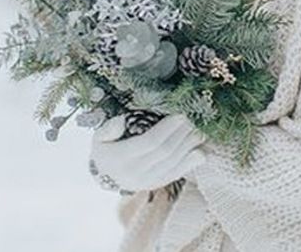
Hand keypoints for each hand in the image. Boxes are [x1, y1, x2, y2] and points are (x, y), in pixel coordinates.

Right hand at [89, 114, 205, 192]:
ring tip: (200, 132)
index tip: (180, 115)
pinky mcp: (156, 186)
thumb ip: (109, 128)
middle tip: (194, 119)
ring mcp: (146, 182)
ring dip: (188, 148)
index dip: (166, 129)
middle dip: (181, 135)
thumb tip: (122, 121)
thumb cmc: (104, 149)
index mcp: (119, 158)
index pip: (148, 143)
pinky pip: (175, 175)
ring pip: (172, 165)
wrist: (105, 175)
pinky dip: (190, 164)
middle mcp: (133, 173)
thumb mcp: (99, 136)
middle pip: (164, 153)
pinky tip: (201, 153)